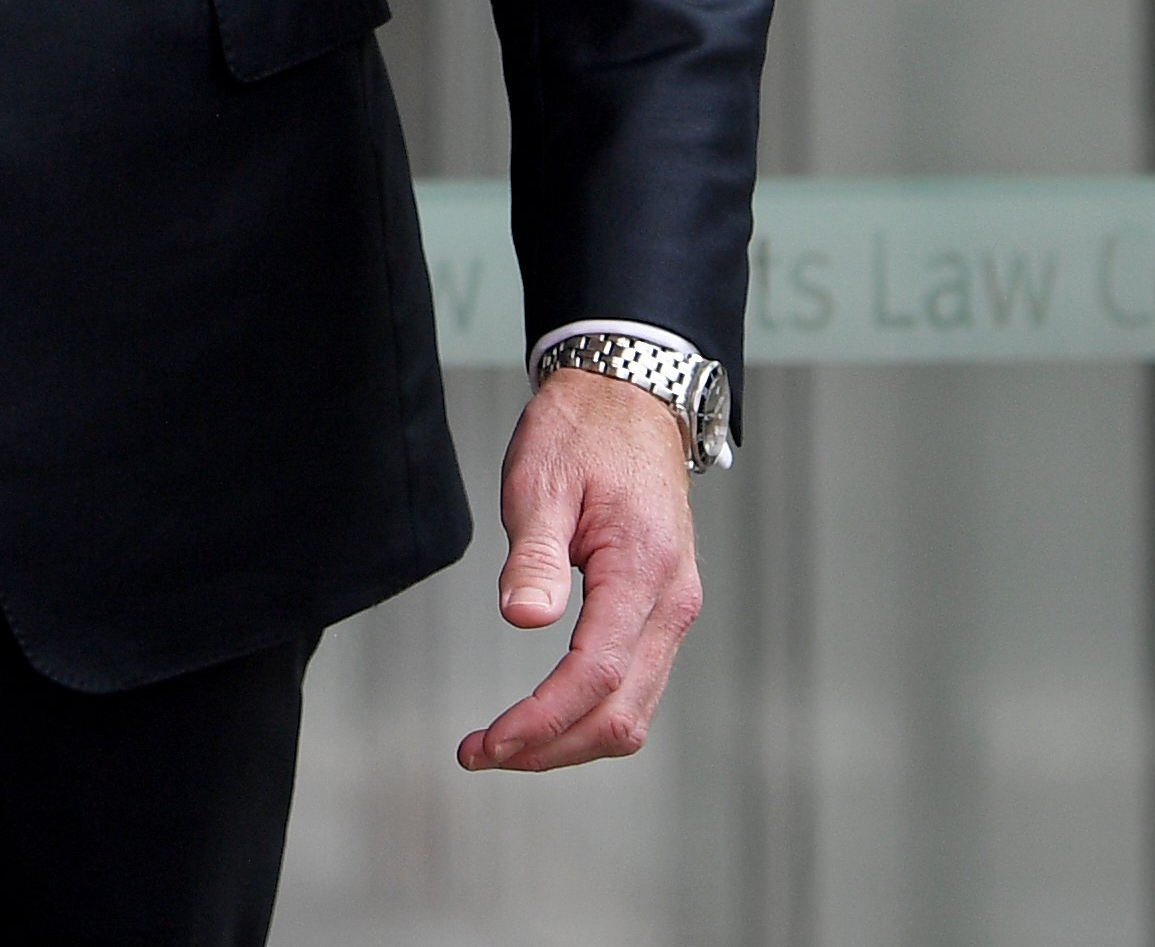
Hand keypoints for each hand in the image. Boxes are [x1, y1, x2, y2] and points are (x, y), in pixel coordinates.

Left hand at [459, 366, 703, 770]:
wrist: (628, 401)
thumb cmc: (582, 434)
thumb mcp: (540, 480)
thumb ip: (535, 554)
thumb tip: (522, 618)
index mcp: (644, 570)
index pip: (595, 673)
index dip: (541, 720)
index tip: (489, 742)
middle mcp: (672, 602)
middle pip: (620, 712)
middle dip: (550, 747)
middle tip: (481, 752)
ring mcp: (673, 611)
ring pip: (633, 711)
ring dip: (570, 740)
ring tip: (503, 743)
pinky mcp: (661, 613)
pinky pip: (635, 686)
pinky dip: (589, 714)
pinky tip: (543, 716)